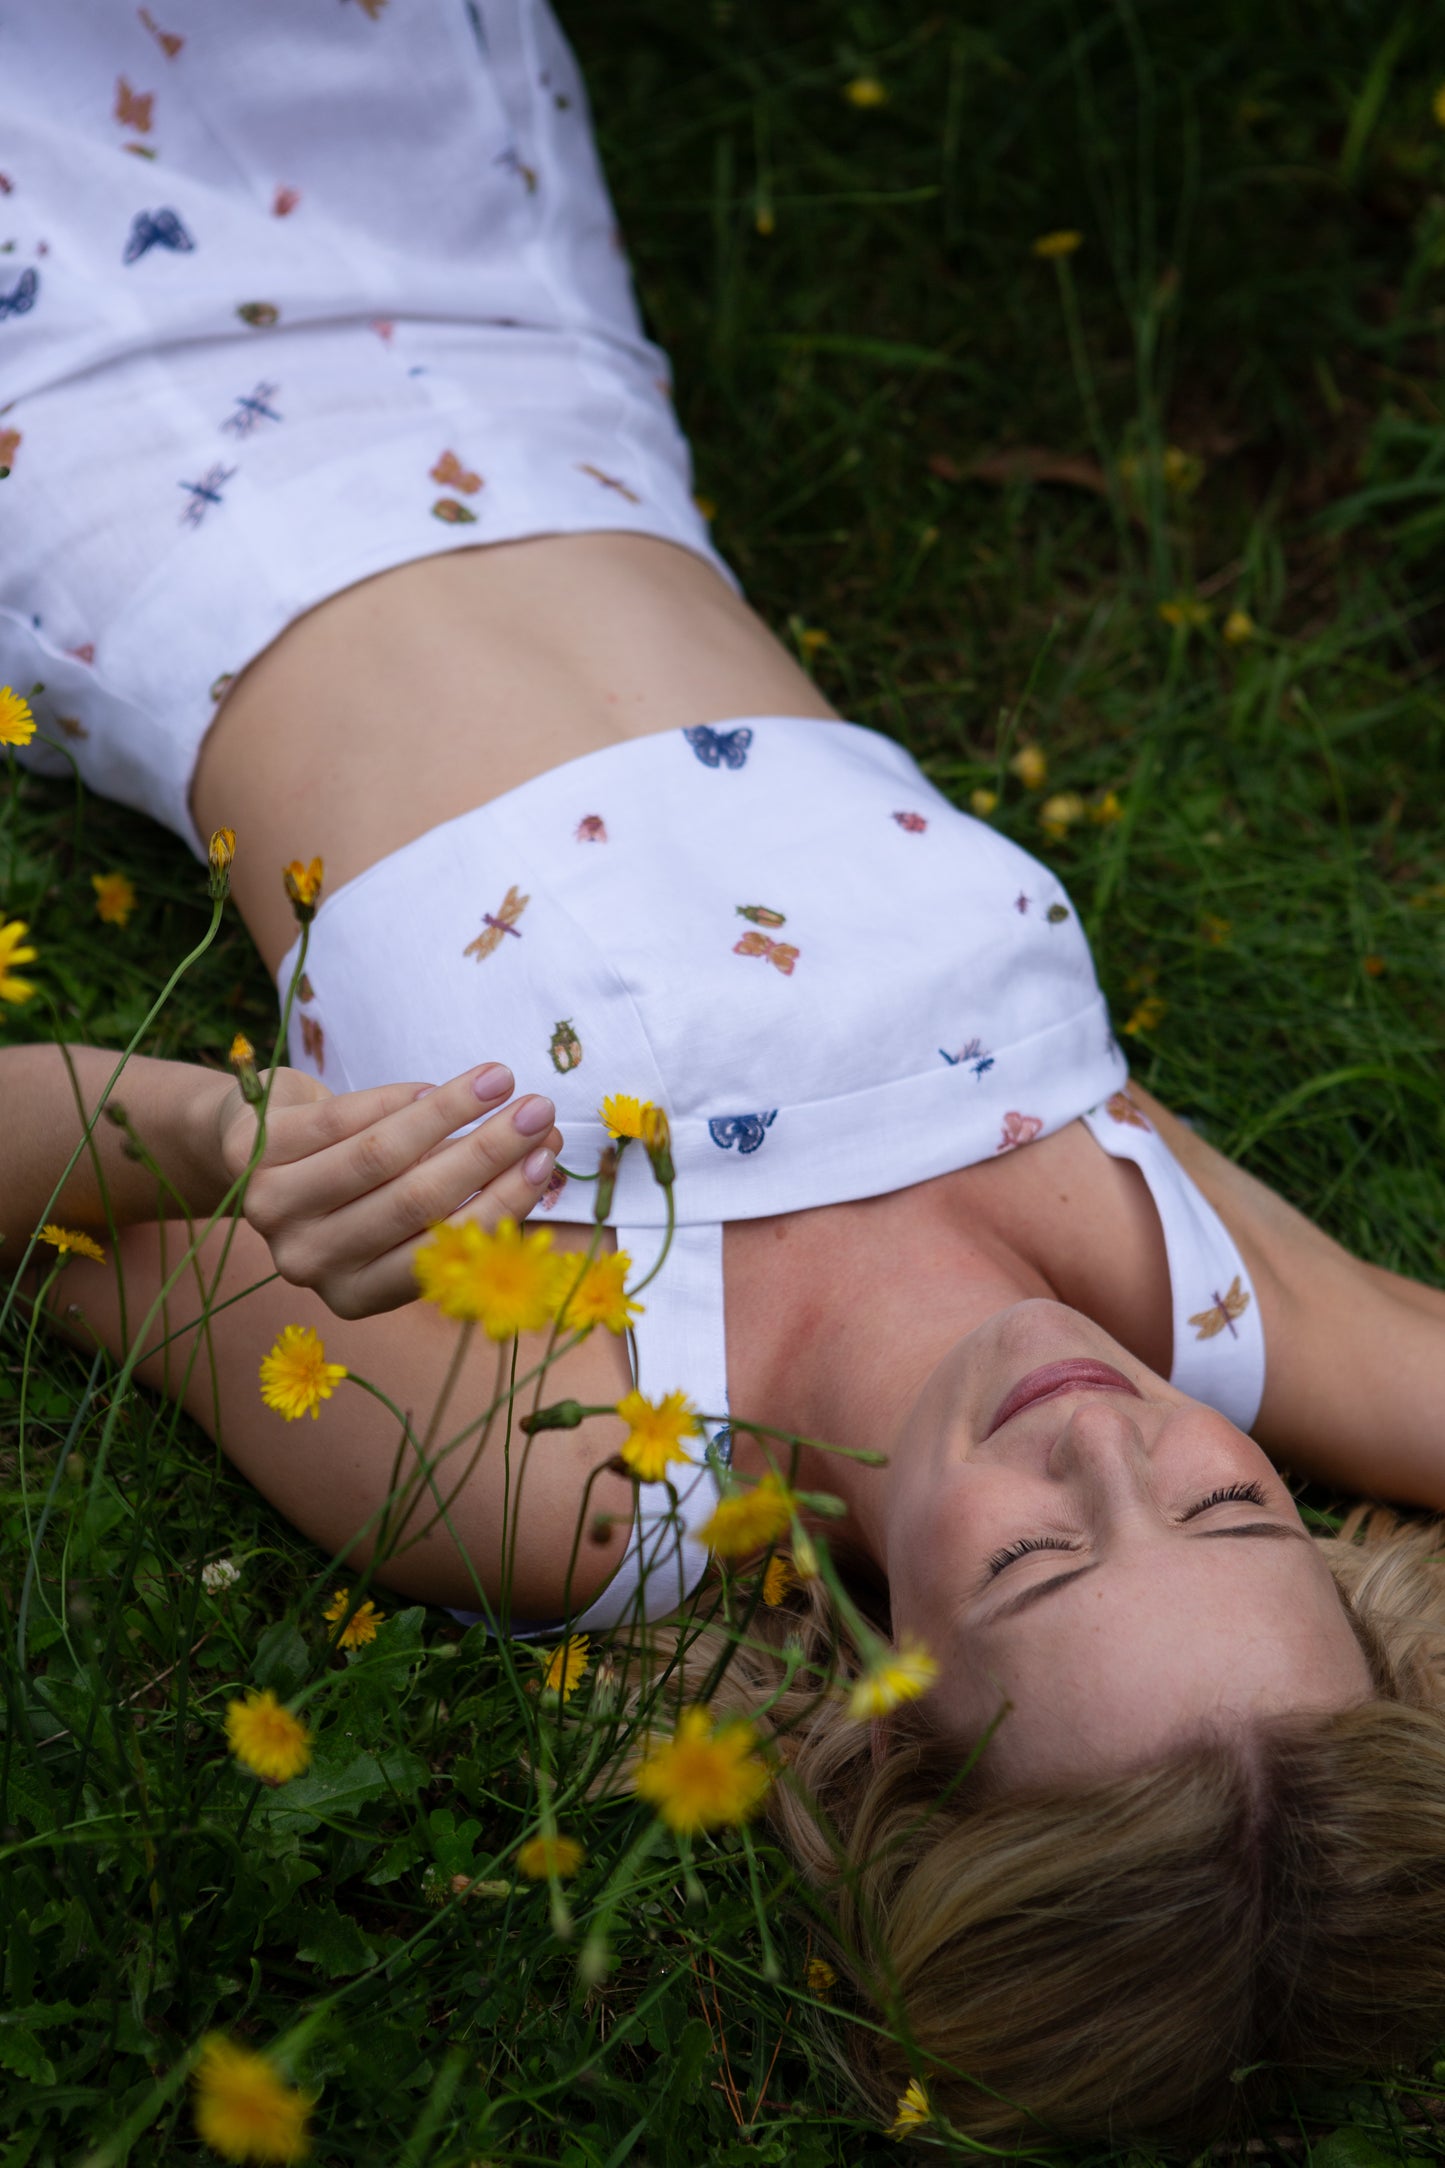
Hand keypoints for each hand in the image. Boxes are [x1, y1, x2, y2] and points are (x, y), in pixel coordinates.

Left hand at [216, 1062, 562, 1317]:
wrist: (253, 1145)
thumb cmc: (349, 1182)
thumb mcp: (400, 1206)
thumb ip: (462, 1195)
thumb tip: (545, 1159)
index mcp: (354, 1293)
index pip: (441, 1251)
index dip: (500, 1203)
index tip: (546, 1158)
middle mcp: (308, 1263)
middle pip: (416, 1202)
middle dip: (488, 1151)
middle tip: (539, 1110)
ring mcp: (273, 1209)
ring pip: (381, 1157)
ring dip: (453, 1112)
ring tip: (502, 1080)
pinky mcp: (253, 1151)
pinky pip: (342, 1118)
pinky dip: (397, 1098)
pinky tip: (438, 1084)